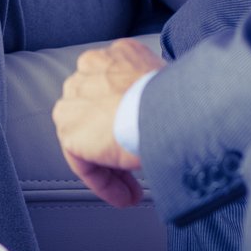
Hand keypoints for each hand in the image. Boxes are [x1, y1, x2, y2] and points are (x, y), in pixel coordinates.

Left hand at [53, 38, 162, 207]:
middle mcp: (90, 69)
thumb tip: (171, 111)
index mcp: (116, 54)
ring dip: (111, 167)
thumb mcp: (173, 82)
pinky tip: (125, 196)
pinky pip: (83, 162)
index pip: (114, 91)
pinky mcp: (69, 127)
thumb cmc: (181, 96)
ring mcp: (75, 96)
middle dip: (117, 144)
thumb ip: (157, 91)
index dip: (129, 120)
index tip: (145, 138)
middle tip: (139, 170)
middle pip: (99, 113)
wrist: (168, 108)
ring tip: (133, 190)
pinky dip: (103, 183)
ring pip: (89, 138)